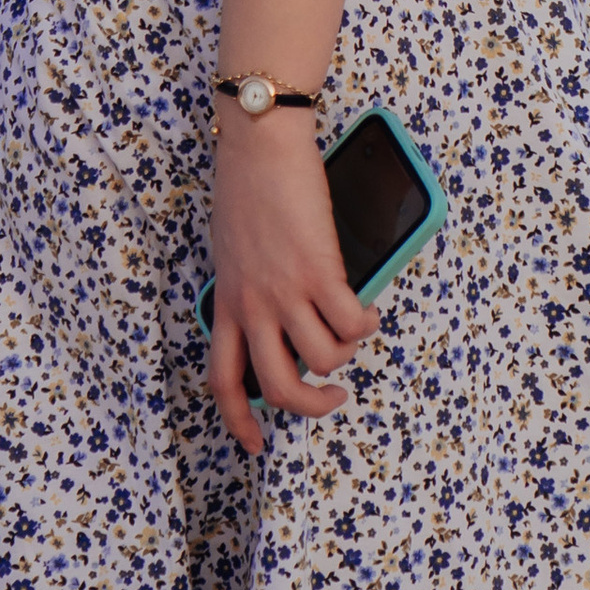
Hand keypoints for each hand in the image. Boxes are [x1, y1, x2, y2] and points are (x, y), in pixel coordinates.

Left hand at [206, 116, 374, 455]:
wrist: (259, 145)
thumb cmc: (245, 185)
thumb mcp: (230, 248)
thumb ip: (247, 285)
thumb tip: (277, 311)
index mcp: (226, 302)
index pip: (222, 381)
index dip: (240, 421)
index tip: (254, 444)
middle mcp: (252, 306)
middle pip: (279, 388)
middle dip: (311, 406)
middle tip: (332, 397)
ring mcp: (285, 292)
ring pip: (323, 361)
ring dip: (345, 357)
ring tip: (353, 330)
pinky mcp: (319, 272)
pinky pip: (351, 323)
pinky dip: (365, 323)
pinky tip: (367, 308)